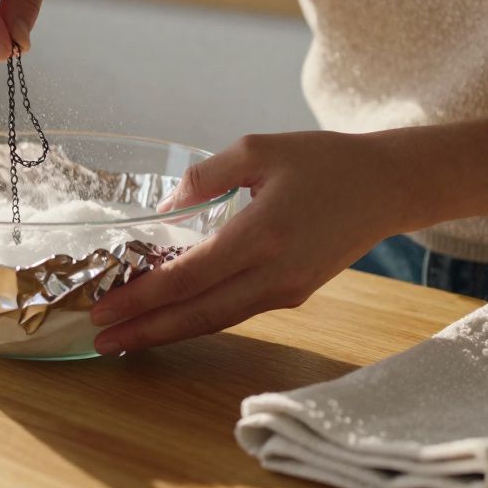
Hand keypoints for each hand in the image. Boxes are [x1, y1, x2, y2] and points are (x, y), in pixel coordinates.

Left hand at [91, 131, 412, 353]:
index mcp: (262, 235)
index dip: (141, 297)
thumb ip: (205, 177)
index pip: (187, 278)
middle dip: (144, 329)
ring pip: (215, 321)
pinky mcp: (292, 295)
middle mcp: (274, 274)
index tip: (103, 306)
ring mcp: (286, 291)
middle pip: (197, 314)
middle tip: (100, 338)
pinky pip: (234, 313)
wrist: (387, 187)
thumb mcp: (258, 149)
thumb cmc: (323, 161)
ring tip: (125, 337)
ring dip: (167, 331)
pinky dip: (196, 319)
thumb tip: (164, 209)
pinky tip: (169, 318)